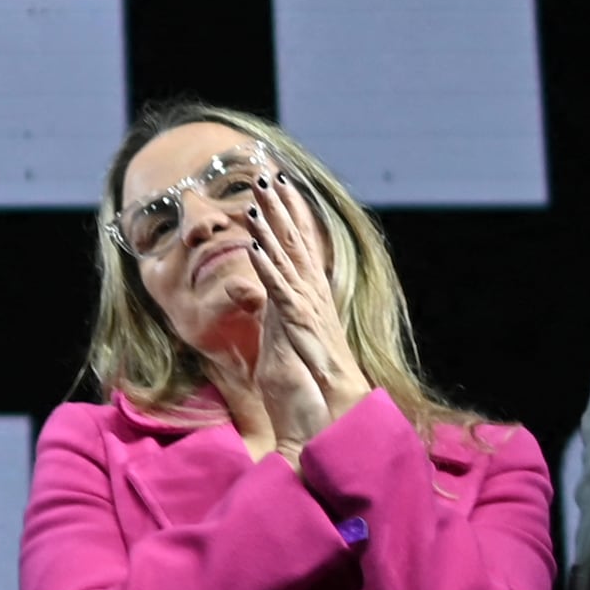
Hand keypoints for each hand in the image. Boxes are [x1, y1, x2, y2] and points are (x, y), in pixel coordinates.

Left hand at [245, 165, 371, 434]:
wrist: (335, 414)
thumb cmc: (313, 383)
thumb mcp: (285, 341)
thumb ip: (272, 313)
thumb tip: (259, 293)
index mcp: (310, 299)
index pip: (300, 250)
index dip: (291, 218)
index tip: (280, 188)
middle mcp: (313, 298)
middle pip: (296, 245)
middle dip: (283, 209)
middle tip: (270, 175)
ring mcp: (308, 310)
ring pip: (288, 260)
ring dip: (273, 227)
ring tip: (258, 197)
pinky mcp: (300, 327)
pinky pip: (280, 292)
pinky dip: (268, 267)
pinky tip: (254, 245)